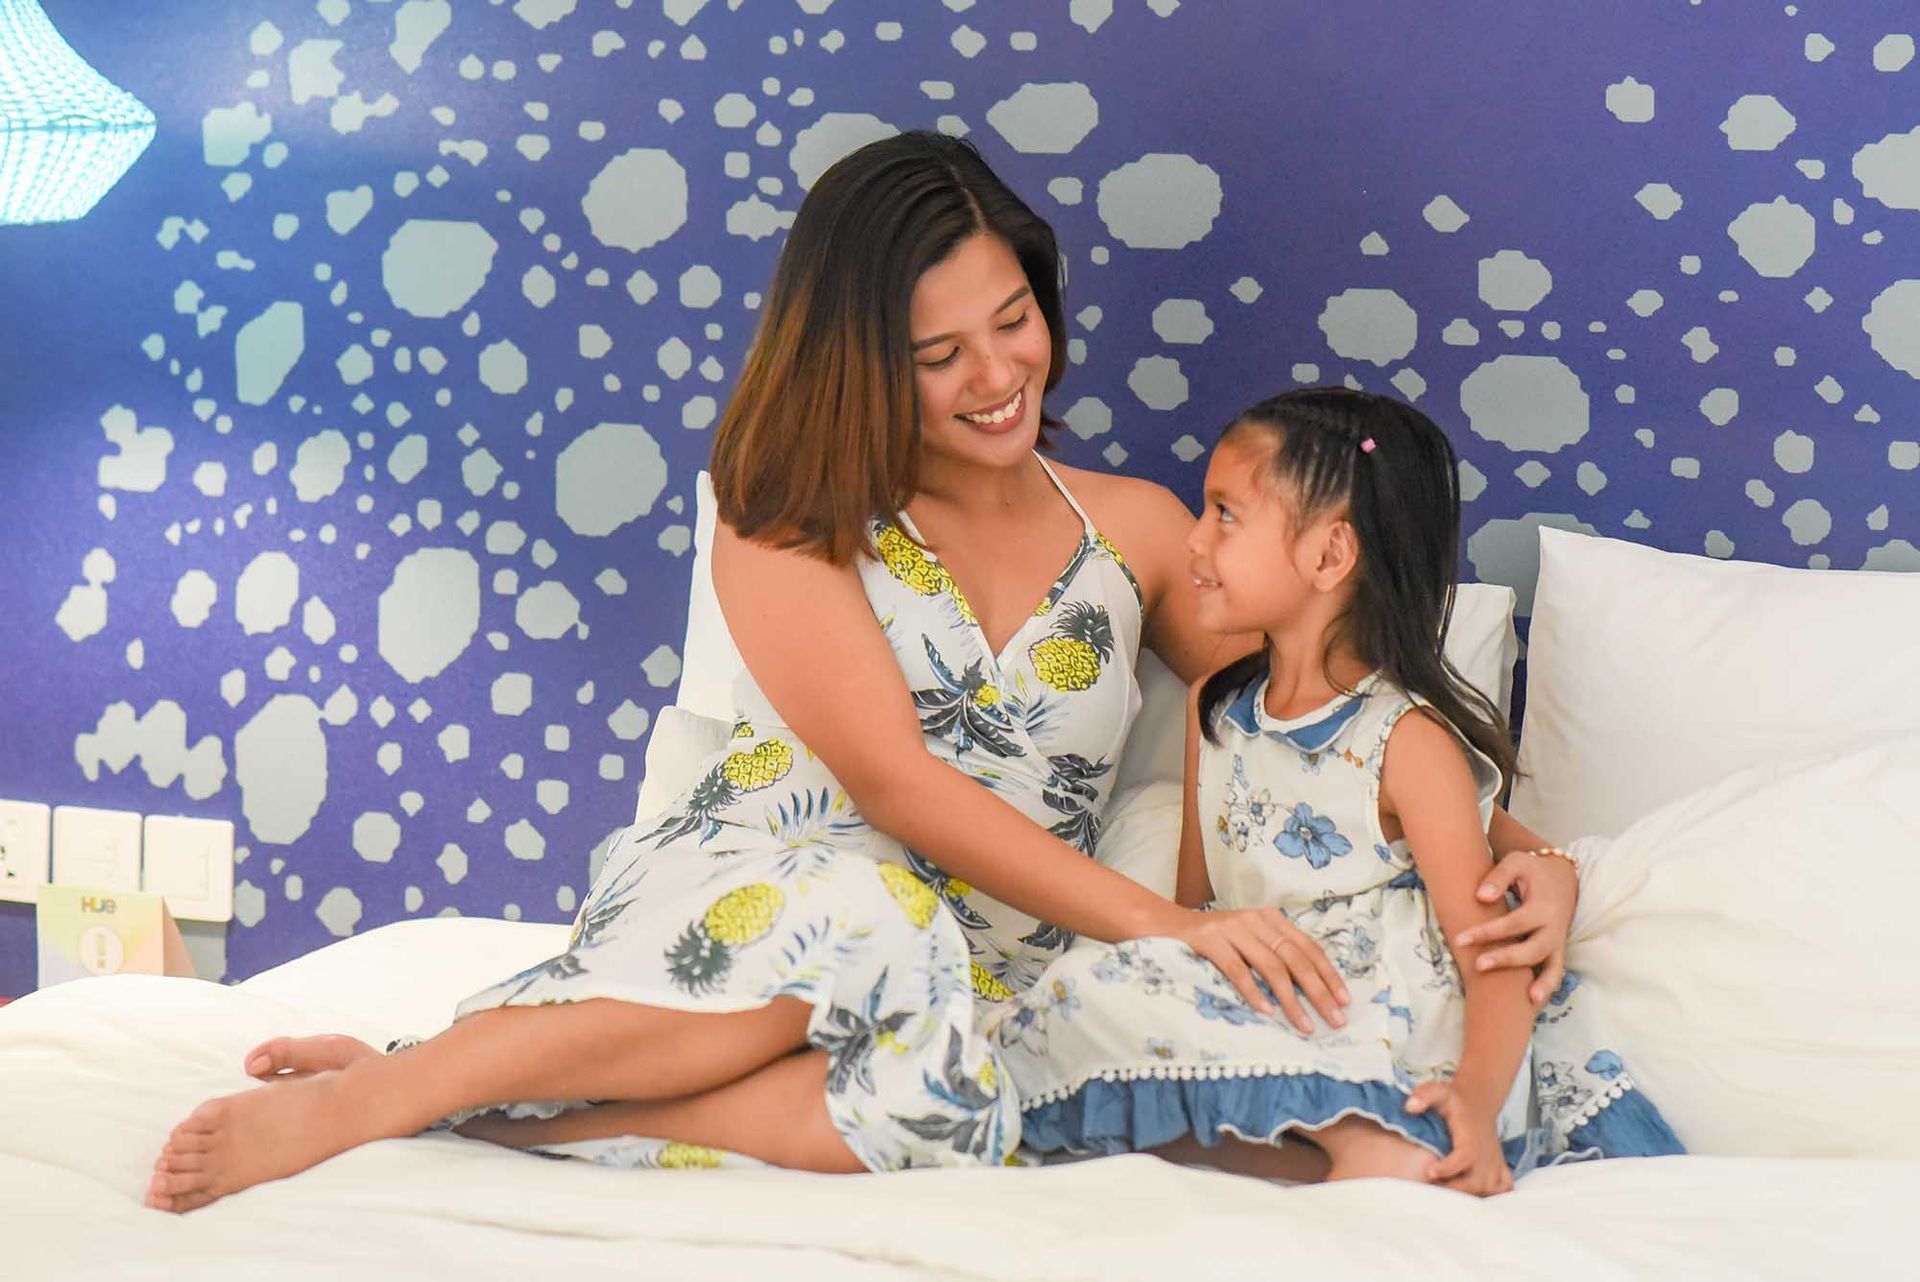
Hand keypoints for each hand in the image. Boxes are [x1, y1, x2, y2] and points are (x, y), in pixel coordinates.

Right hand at [1165, 907, 1349, 1033]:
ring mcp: (1231, 928)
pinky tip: (1267, 1012)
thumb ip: (1274, 953)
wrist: (1164, 924)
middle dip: (1318, 992)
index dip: (1328, 974)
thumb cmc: (1212, 940)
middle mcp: (1255, 920)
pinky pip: (1237, 970)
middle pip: (1295, 958)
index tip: (1344, 1000)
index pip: (1308, 947)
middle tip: (1335, 1019)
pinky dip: (1254, 992)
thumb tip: (1311, 989)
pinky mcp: (1209, 940)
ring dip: (1291, 1000)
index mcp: (1270, 918)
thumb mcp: (1248, 939)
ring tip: (1304, 1025)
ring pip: (1270, 966)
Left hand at [1405, 1081, 1512, 1195]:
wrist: (1477, 1102)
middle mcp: (1485, 1152)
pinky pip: (1502, 1188)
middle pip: (1476, 1181)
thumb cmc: (1454, 1100)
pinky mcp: (1499, 1166)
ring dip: (1468, 1195)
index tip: (1430, 1172)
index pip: (1464, 1157)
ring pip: (1488, 1189)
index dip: (1448, 1168)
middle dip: (1454, 1189)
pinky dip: (1490, 1195)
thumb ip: (1424, 1095)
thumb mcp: (1438, 1091)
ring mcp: (1494, 1161)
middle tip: (1430, 1190)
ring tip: (1444, 1195)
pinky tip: (1470, 1194)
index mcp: (1469, 1137)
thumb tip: (1410, 1106)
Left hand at [1455, 850, 1576, 1004]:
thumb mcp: (1515, 862)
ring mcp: (1558, 941)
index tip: (1460, 939)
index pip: (1513, 923)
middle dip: (1506, 959)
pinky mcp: (1557, 950)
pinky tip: (1533, 1004)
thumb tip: (1481, 897)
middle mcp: (1554, 927)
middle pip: (1533, 949)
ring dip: (1540, 984)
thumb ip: (1497, 877)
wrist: (1561, 877)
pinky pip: (1556, 972)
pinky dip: (1548, 987)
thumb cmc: (1531, 870)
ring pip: (1552, 966)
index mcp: (1542, 906)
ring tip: (1527, 1002)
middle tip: (1478, 965)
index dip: (1487, 932)